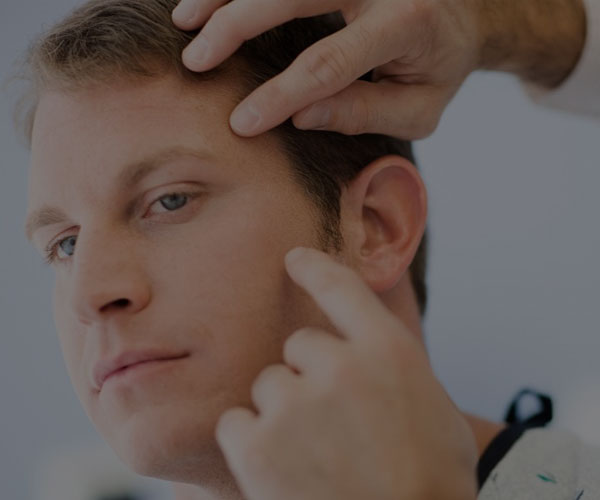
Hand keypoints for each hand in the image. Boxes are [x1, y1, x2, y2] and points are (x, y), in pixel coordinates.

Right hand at [172, 0, 483, 138]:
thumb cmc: (438, 70)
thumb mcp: (419, 109)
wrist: (462, 17)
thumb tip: (301, 115)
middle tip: (196, 61)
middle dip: (236, 27)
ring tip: (184, 21)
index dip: (281, 94)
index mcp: (406, 22)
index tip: (242, 122)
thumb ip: (364, 112)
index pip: (329, 63)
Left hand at [215, 247, 478, 499]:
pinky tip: (280, 469)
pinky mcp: (259, 445)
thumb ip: (394, 370)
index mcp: (389, 352)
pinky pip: (236, 421)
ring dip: (283, 411)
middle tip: (331, 423)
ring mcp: (297, 404)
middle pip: (299, 345)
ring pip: (269, 384)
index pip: (342, 288)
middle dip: (309, 376)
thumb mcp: (437, 410)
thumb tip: (368, 355)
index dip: (314, 267)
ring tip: (313, 455)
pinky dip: (251, 441)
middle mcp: (341, 367)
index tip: (294, 257)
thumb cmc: (432, 483)